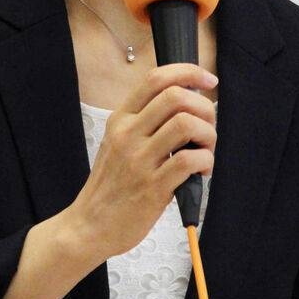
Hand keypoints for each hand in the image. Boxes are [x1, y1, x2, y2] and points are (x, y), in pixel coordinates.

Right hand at [68, 63, 216, 263]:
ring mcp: (139, 160)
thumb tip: (188, 105)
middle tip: (208, 127)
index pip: (155, 79)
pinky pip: (189, 160)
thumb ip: (145, 122)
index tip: (207, 82)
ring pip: (186, 125)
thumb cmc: (110, 185)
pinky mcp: (152, 187)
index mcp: (120, 119)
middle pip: (176, 96)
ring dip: (208, 135)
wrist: (89, 225)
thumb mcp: (117, 143)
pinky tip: (201, 171)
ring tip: (206, 150)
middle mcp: (127, 134)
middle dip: (205, 107)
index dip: (188, 72)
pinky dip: (205, 161)